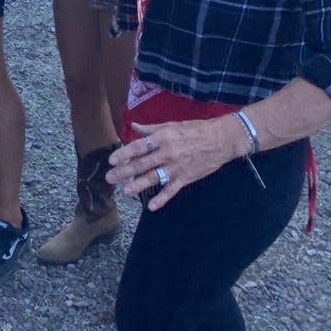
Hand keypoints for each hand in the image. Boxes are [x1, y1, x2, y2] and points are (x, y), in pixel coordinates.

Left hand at [106, 116, 241, 210]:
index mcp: (163, 137)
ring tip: (125, 191)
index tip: (111, 160)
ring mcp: (177, 167)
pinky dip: (162, 199)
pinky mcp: (186, 178)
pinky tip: (151, 206)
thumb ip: (151, 129)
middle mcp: (168, 153)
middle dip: (124, 171)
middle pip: (142, 164)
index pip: (139, 146)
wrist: (221, 140)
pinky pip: (171, 190)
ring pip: (154, 178)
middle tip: (110, 178)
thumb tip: (133, 126)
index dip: (124, 154)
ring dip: (138, 185)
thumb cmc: (195, 129)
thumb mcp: (172, 124)